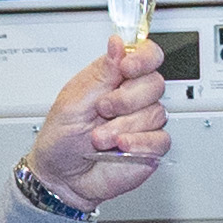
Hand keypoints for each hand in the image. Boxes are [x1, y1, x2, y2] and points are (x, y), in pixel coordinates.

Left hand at [23, 37, 170, 212]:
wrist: (62, 178)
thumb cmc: (61, 140)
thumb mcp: (73, 101)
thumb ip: (100, 73)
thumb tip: (117, 45)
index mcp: (113, 79)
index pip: (145, 55)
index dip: (143, 57)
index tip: (128, 67)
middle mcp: (132, 98)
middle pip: (154, 82)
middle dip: (127, 98)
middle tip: (103, 109)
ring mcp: (142, 123)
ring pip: (156, 112)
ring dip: (123, 126)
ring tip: (100, 137)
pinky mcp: (150, 147)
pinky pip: (161, 139)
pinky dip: (139, 142)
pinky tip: (120, 147)